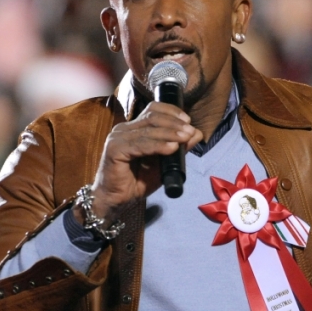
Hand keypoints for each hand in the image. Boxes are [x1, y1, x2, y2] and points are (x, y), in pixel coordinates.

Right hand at [73, 102, 203, 222]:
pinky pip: (140, 145)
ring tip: (185, 138)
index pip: (153, 110)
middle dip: (174, 123)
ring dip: (170, 133)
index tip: (188, 120)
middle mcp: (123, 129)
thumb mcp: (163, 164)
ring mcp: (117, 138)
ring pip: (148, 130)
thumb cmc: (136, 182)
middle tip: (190, 131)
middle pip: (152, 117)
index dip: (171, 111)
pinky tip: (171, 148)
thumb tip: (196, 134)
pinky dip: (158, 145)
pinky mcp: (114, 150)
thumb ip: (178, 148)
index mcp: (133, 128)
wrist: (115, 201)